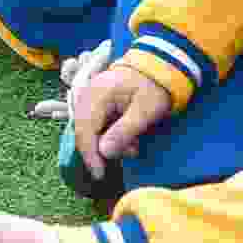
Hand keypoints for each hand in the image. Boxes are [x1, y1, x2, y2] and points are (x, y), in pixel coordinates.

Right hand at [64, 62, 172, 177]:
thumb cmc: (155, 87)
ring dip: (109, 143)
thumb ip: (124, 131)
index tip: (100, 174)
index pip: (84, 131)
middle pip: (84, 133)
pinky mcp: (96, 104)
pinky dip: (110, 136)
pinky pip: (96, 126)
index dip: (90, 156)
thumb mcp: (145, 110)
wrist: (159, 68)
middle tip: (131, 153)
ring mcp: (89, 99)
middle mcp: (87, 96)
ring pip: (90, 131)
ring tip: (135, 145)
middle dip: (103, 150)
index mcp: (96, 95)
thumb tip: (104, 152)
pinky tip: (130, 139)